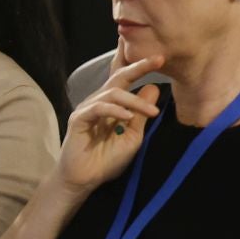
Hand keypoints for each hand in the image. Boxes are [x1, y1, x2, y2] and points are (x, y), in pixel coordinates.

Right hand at [57, 54, 164, 193]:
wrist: (85, 180)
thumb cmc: (107, 160)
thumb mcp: (133, 136)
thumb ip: (141, 114)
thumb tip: (154, 87)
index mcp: (112, 103)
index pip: (127, 79)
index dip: (141, 67)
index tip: (161, 58)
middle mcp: (99, 101)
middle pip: (119, 76)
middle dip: (139, 67)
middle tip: (159, 60)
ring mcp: (87, 108)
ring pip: (113, 93)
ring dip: (135, 102)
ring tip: (153, 113)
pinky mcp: (78, 118)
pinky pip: (98, 108)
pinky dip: (115, 110)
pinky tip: (127, 117)